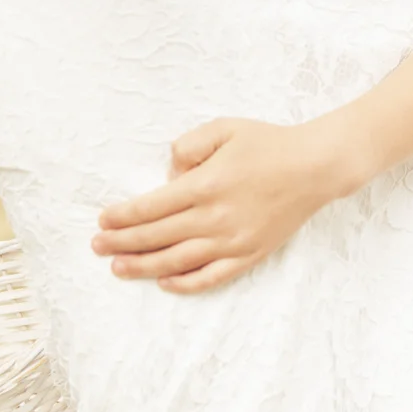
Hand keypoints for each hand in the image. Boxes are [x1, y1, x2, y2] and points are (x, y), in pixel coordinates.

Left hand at [92, 117, 352, 293]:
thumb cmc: (268, 143)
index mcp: (206, 184)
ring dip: (143, 266)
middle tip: (97, 246)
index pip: (151, 207)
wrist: (315, 167)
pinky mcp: (249, 254)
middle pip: (157, 236)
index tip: (103, 220)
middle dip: (122, 242)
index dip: (123, 216)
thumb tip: (169, 176)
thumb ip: (188, 146)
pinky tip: (164, 282)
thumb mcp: (224, 128)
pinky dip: (185, 283)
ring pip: (177, 261)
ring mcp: (233, 240)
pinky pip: (211, 276)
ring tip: (117, 268)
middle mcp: (215, 217)